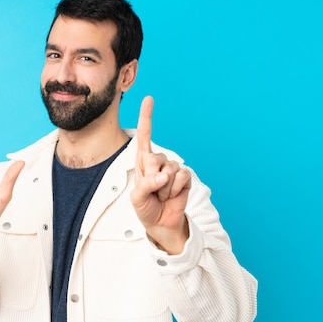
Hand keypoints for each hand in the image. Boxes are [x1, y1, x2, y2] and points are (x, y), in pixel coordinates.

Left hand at [130, 96, 190, 254]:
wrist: (161, 222)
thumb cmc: (146, 208)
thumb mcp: (137, 198)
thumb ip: (146, 185)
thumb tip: (163, 176)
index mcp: (144, 160)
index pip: (145, 135)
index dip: (147, 117)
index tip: (149, 98)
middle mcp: (159, 161)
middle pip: (155, 158)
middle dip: (152, 178)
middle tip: (152, 191)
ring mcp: (173, 168)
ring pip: (169, 170)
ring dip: (164, 188)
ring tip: (162, 195)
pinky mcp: (185, 177)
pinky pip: (181, 177)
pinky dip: (175, 189)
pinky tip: (173, 195)